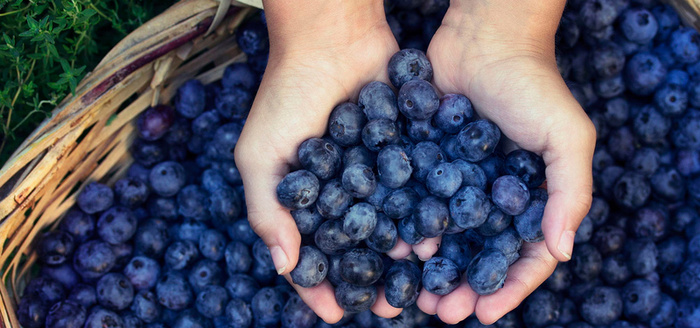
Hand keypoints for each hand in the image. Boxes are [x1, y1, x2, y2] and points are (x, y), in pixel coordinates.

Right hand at [234, 1, 401, 322]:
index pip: (310, 253)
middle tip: (390, 307)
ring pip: (389, 224)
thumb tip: (283, 268)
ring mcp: (371, 173)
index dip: (320, 286)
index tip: (336, 312)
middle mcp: (338, 190)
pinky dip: (421, 214)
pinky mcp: (401, 152)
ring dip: (401, 252)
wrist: (333, 38)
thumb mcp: (260, 155)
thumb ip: (267, 211)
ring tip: (417, 276)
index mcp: (301, 197)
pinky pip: (412, 191)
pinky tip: (435, 235)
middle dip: (371, 278)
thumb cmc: (287, 94)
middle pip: (356, 247)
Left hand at [413, 1, 595, 323]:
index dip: (506, 288)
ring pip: (442, 237)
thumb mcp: (567, 137)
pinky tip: (390, 248)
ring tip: (410, 294)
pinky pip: (413, 203)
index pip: (522, 256)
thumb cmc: (533, 85)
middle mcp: (492, 198)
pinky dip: (404, 227)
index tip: (483, 314)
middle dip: (460, 287)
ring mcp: (456, 183)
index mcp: (530, 200)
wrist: (483, 39)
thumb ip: (570, 193)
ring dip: (427, 269)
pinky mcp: (425, 165)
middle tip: (440, 311)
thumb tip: (562, 252)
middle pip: (476, 255)